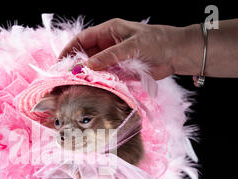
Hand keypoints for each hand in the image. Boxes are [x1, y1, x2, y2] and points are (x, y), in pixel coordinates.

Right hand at [59, 18, 188, 79]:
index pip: (83, 39)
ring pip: (94, 67)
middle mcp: (109, 44)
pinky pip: (105, 76)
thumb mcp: (131, 46)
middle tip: (67, 77)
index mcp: (109, 31)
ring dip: (87, 75)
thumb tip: (88, 65)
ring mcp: (114, 58)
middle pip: (86, 54)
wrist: (177, 54)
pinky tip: (92, 88)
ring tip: (77, 85)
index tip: (60, 61)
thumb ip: (109, 56)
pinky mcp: (121, 70)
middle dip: (76, 64)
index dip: (70, 49)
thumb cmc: (157, 42)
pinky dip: (98, 82)